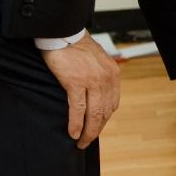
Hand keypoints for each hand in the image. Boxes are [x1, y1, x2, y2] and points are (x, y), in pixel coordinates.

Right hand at [40, 33, 120, 148]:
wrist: (62, 32)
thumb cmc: (75, 47)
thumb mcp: (96, 61)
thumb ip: (99, 77)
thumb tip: (95, 97)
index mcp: (113, 74)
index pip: (112, 104)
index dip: (103, 120)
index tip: (96, 129)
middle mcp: (106, 78)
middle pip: (104, 112)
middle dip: (96, 130)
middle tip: (87, 142)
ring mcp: (92, 80)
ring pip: (93, 114)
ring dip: (87, 132)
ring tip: (80, 142)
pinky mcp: (75, 82)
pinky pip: (78, 109)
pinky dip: (76, 124)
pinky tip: (73, 133)